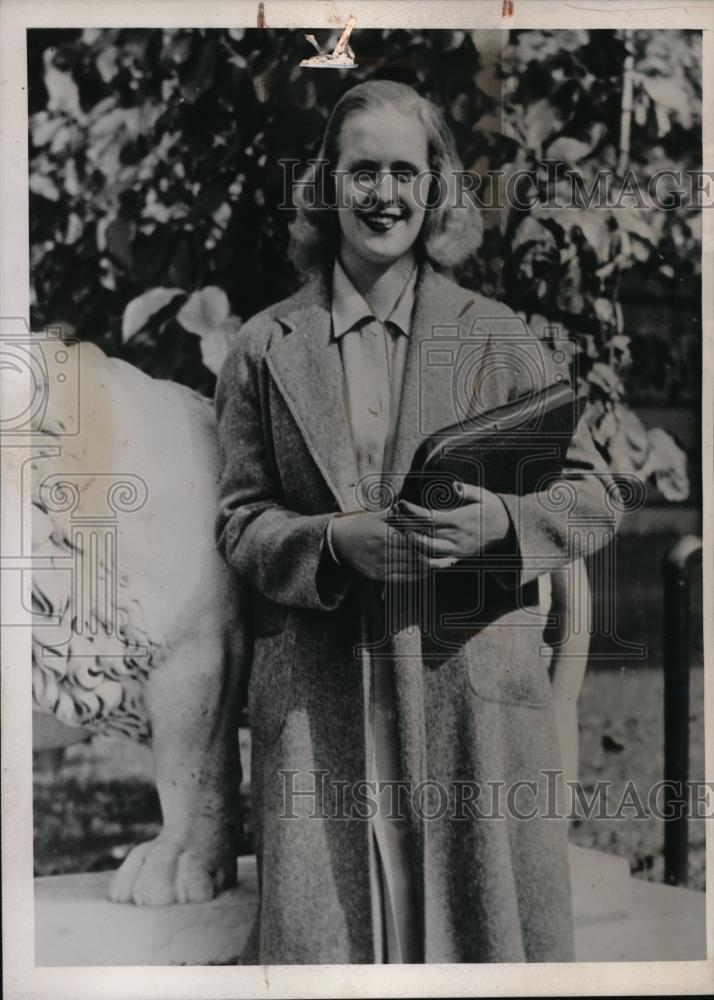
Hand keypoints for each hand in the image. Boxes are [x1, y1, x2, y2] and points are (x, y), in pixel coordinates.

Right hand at [330, 510, 457, 580]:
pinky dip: (414, 576)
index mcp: (387, 535)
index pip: (414, 542)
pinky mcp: (377, 574)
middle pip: (415, 557)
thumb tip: (416, 509)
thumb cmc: (361, 524)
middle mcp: (384, 551)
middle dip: (434, 559)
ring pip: (409, 569)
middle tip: (450, 559)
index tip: (444, 544)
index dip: (429, 544)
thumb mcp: (379, 515)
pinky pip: (400, 578)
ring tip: (442, 565)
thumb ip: (398, 514)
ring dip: (427, 568)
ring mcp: (380, 565)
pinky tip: (424, 572)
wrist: (339, 540)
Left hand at [387, 482, 510, 562]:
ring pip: (426, 551)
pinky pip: (437, 563)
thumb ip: (468, 491)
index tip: (401, 503)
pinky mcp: (457, 557)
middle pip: (423, 534)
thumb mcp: (484, 496)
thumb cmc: (494, 510)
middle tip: (393, 516)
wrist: (509, 533)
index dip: (412, 511)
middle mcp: (455, 538)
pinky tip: (413, 551)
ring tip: (399, 532)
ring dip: (410, 542)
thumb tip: (454, 486)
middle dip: (405, 526)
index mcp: (458, 520)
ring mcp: (455, 550)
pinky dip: (423, 560)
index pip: (428, 517)